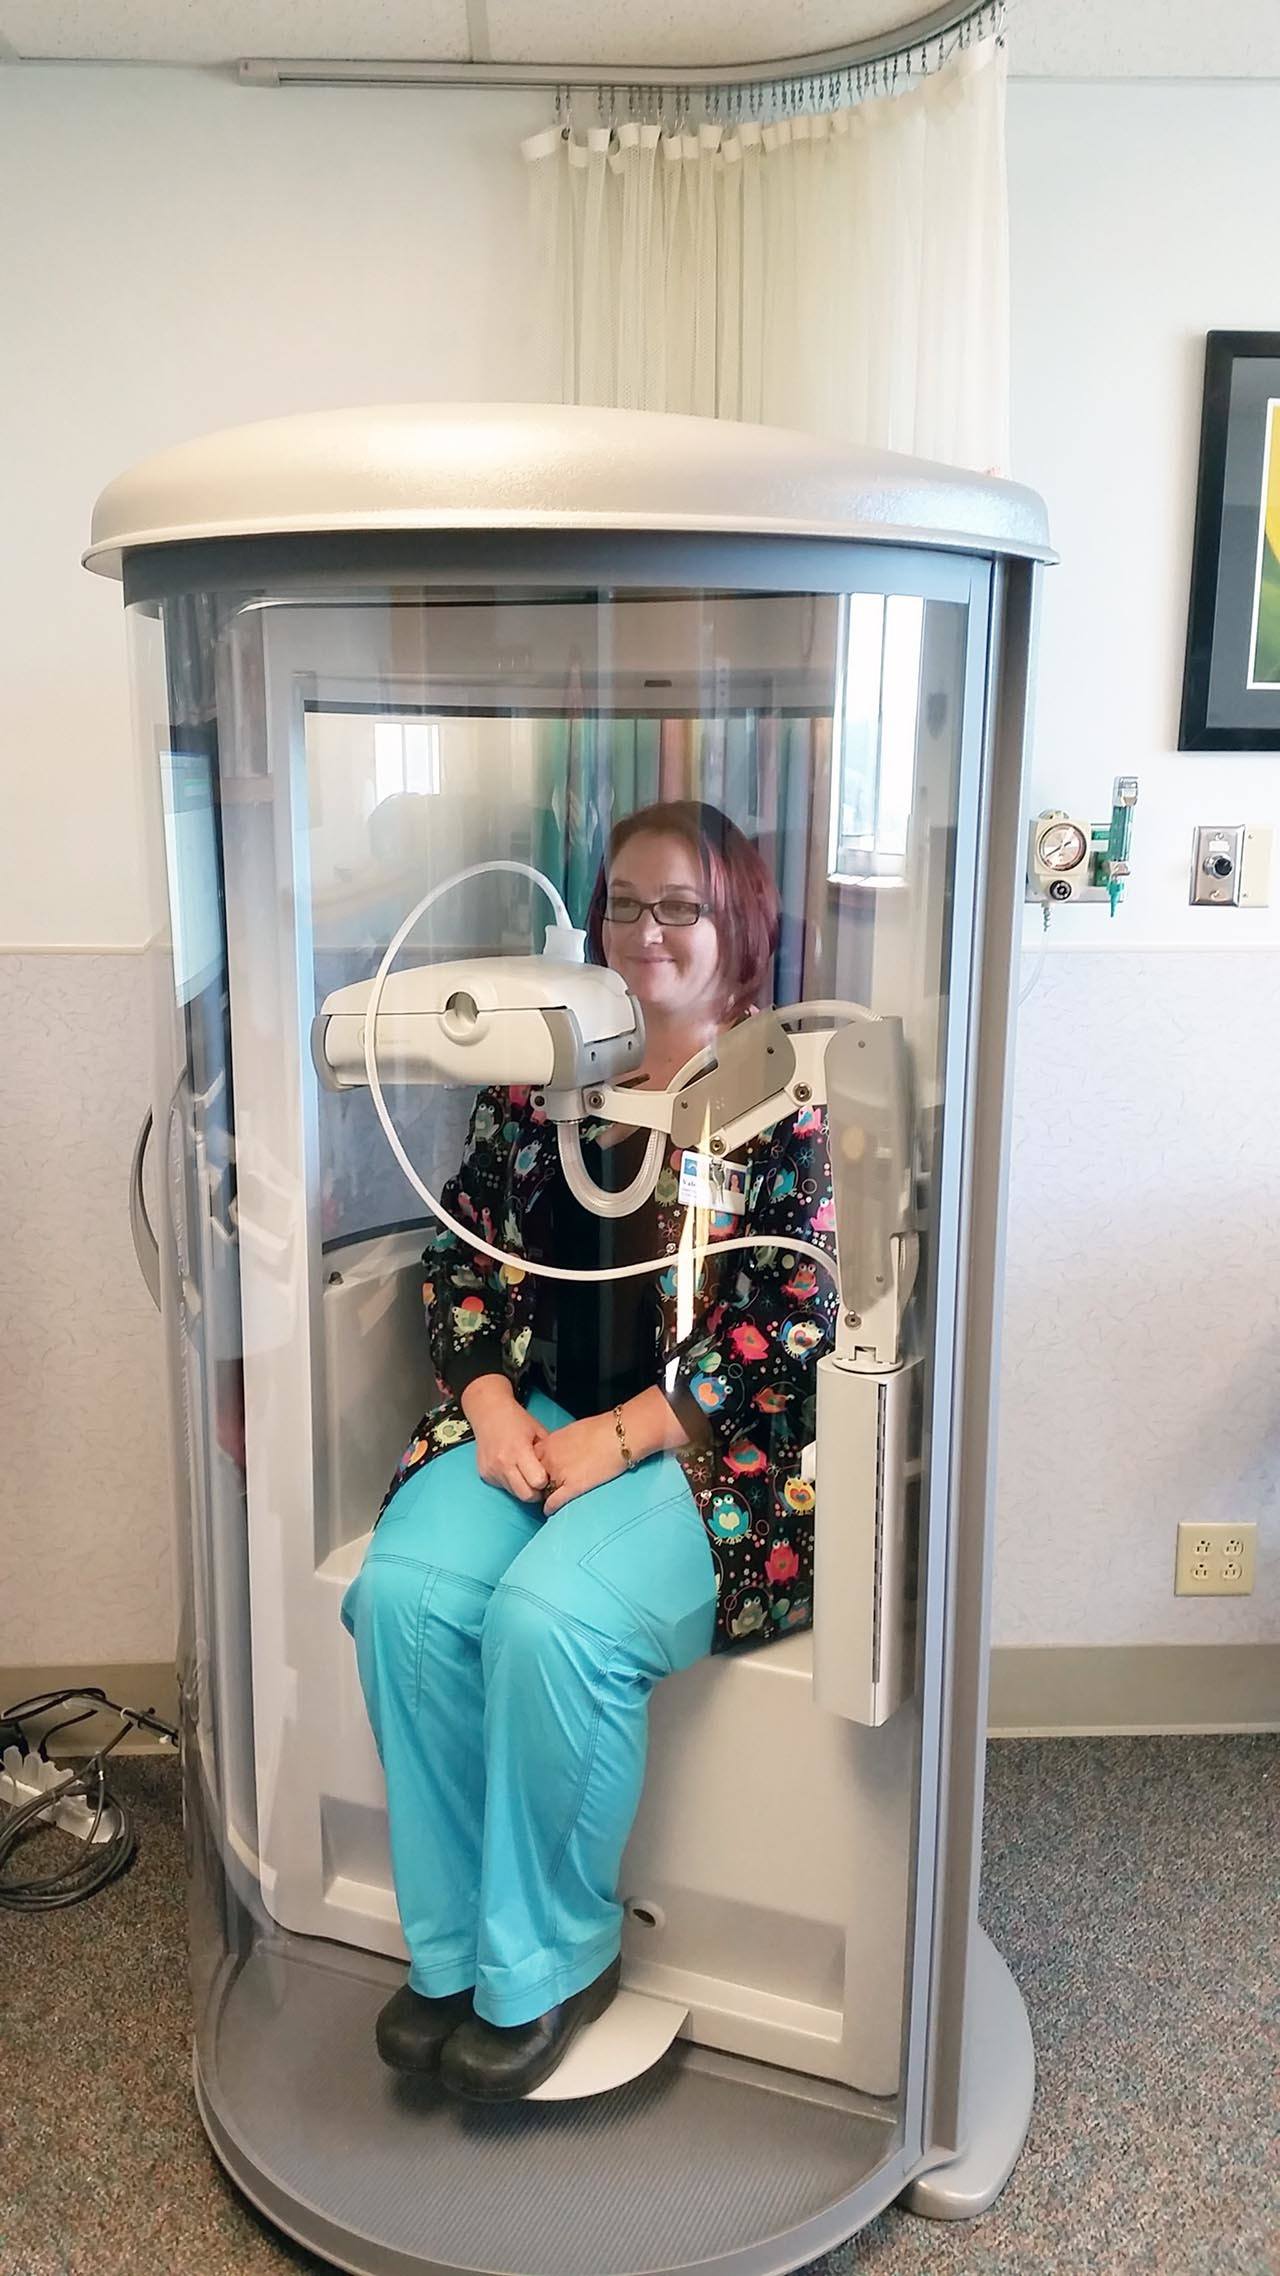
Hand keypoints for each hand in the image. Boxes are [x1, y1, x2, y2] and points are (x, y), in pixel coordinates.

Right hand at [460, 1375, 547, 1501]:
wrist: (488, 1412)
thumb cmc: (516, 1420)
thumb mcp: (538, 1431)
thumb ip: (546, 1453)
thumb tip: (558, 1472)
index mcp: (519, 1451)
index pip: (537, 1482)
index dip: (545, 1481)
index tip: (547, 1476)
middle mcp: (503, 1463)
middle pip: (525, 1495)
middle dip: (536, 1492)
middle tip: (539, 1482)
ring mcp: (492, 1470)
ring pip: (514, 1493)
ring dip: (522, 1487)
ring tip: (525, 1473)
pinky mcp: (484, 1474)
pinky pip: (503, 1487)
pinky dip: (510, 1482)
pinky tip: (512, 1468)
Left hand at [538, 1412, 626, 1515]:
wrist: (619, 1435)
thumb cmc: (602, 1429)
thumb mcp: (572, 1431)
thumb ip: (560, 1444)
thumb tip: (559, 1451)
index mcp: (549, 1443)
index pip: (529, 1460)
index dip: (533, 1468)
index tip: (536, 1474)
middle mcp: (549, 1459)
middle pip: (532, 1477)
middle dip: (536, 1483)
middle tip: (539, 1489)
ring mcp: (559, 1474)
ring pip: (542, 1491)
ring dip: (543, 1496)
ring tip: (545, 1500)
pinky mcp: (572, 1487)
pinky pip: (553, 1502)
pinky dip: (550, 1508)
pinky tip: (549, 1511)